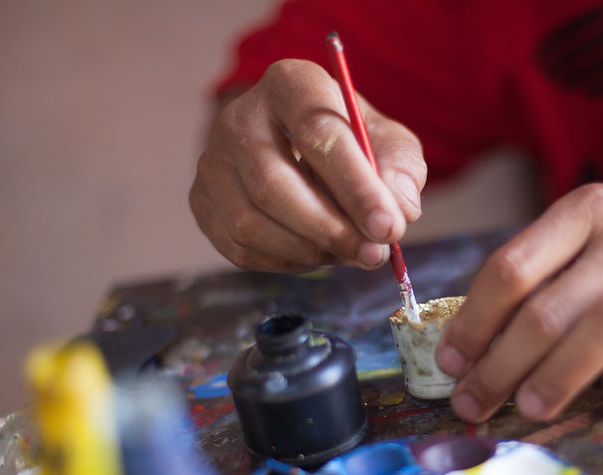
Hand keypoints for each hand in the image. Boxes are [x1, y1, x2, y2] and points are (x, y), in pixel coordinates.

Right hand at [190, 59, 426, 271]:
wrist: (300, 146)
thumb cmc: (352, 143)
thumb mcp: (388, 142)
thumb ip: (400, 170)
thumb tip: (400, 210)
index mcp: (291, 84)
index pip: (319, 134)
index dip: (356, 187)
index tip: (389, 227)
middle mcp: (239, 117)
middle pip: (273, 183)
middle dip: (330, 229)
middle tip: (373, 254)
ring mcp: (213, 160)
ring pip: (251, 223)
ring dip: (310, 251)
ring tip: (351, 253)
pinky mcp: (202, 201)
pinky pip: (239, 248)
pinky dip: (286, 262)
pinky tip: (317, 253)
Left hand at [437, 172, 602, 421]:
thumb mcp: (600, 224)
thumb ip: (549, 267)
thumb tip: (484, 336)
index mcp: (586, 211)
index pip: (512, 267)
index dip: (474, 320)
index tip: (451, 360)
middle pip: (549, 309)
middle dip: (500, 365)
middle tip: (471, 404)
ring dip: (558, 376)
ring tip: (527, 409)